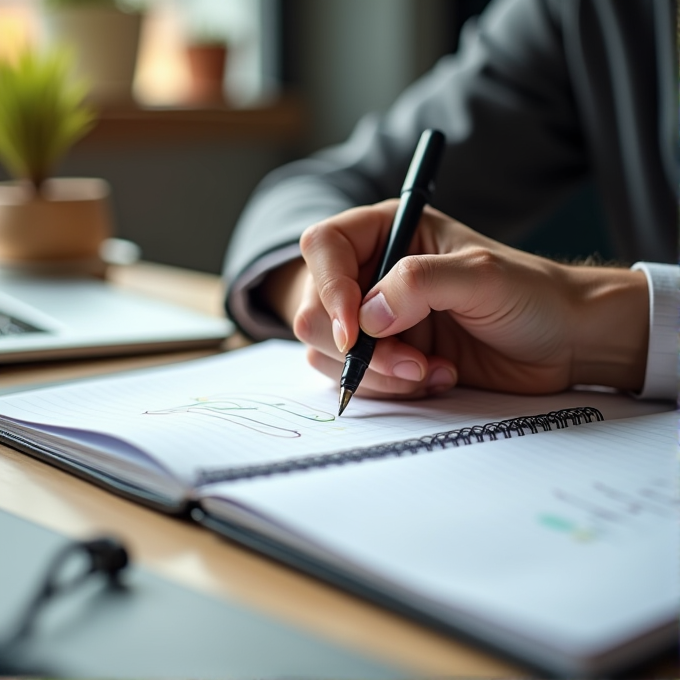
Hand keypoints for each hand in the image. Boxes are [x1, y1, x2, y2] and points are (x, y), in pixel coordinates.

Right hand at [271, 200, 648, 398]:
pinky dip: (391, 387)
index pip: (324, 246)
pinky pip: (358, 380)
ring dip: (379, 372)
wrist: (561, 342)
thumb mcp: (481, 275)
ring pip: (330, 352)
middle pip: (316, 309)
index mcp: (388, 233)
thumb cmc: (531, 294)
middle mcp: (373, 275)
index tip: (353, 330)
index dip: (328, 287)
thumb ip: (419, 283)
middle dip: (359, 347)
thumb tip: (366, 318)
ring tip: (431, 369)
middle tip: (411, 360)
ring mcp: (378, 321)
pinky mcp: (388, 358)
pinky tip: (436, 376)